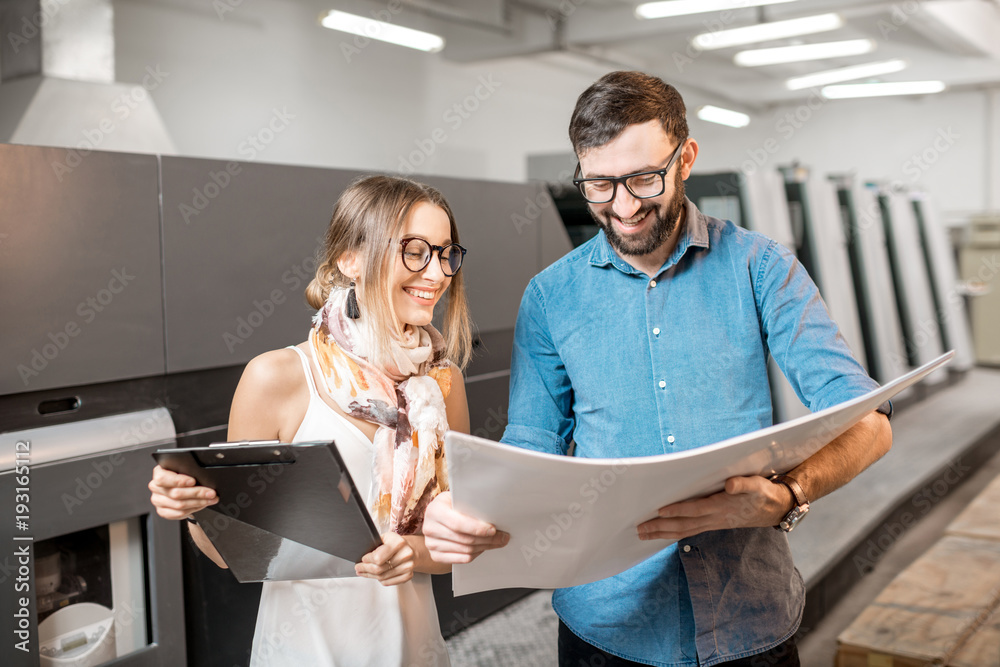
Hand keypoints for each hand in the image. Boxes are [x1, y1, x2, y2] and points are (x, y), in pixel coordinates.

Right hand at [148, 465, 217, 520]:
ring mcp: (157, 500)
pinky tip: (202, 505)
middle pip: (175, 493)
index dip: (178, 480)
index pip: (163, 478)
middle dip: (197, 493)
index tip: (193, 481)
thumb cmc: (184, 476)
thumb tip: (203, 476)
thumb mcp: (185, 470)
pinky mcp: (162, 511)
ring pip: (179, 505)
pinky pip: (179, 513)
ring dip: (198, 502)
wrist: (181, 488)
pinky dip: (193, 509)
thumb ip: (189, 471)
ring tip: (210, 499)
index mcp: (159, 473)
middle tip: (210, 493)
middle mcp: (155, 487)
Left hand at [355, 533, 415, 585]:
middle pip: (379, 569)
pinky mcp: (408, 575)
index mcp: (398, 542)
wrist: (411, 549)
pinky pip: (388, 582)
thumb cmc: (395, 544)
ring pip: (382, 577)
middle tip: (358, 568)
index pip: (377, 557)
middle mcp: (405, 554)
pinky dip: (380, 580)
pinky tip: (377, 575)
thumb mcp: (384, 538)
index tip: (362, 560)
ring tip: (365, 572)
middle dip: (365, 569)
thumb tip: (361, 558)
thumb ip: (374, 546)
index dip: (367, 560)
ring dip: (371, 576)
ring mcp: (408, 566)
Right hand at [422, 492, 508, 563]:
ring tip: (496, 542)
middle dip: (487, 539)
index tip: (493, 529)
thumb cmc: (450, 506)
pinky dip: (476, 554)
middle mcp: (430, 528)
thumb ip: (469, 503)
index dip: (477, 528)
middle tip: (502, 537)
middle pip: (464, 539)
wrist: (436, 518)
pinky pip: (462, 559)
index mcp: (435, 510)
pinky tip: (483, 547)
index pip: (458, 523)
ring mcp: (431, 544)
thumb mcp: (456, 499)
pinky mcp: (436, 556)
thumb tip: (494, 511)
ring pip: (466, 550)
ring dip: (484, 547)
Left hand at [637, 476, 792, 540]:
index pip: (694, 510)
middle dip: (660, 528)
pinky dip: (674, 533)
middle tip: (639, 530)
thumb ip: (743, 484)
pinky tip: (662, 534)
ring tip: (643, 535)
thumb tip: (730, 484)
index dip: (677, 510)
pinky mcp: (713, 524)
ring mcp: (713, 523)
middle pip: (683, 525)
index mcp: (721, 507)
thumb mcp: (757, 485)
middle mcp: (714, 518)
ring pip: (684, 531)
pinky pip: (689, 531)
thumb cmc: (763, 493)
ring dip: (663, 533)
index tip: (659, 511)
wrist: (776, 509)